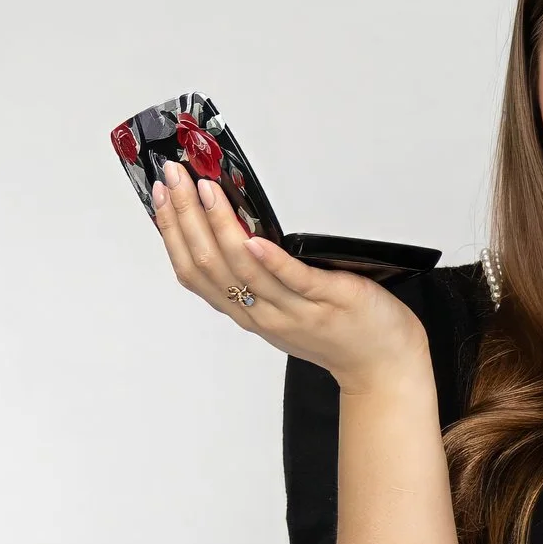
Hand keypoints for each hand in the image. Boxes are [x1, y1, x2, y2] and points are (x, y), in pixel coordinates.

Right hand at [149, 163, 421, 387]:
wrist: (381, 366)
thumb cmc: (337, 332)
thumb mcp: (283, 310)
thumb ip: (257, 280)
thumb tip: (234, 229)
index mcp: (248, 312)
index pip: (194, 273)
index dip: (172, 233)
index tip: (161, 197)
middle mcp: (263, 314)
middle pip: (210, 266)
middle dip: (185, 217)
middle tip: (174, 177)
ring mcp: (294, 310)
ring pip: (243, 270)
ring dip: (219, 225)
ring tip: (207, 189)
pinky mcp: (328, 301)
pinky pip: (292, 280)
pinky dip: (269, 259)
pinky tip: (253, 237)